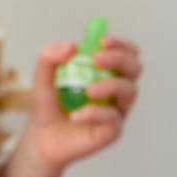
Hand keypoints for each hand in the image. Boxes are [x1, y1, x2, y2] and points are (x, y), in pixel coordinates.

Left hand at [24, 35, 141, 171]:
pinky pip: (113, 118)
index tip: (102, 41)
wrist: (42, 135)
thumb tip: (72, 45)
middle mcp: (116, 88)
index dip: (120, 44)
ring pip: (130, 91)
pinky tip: (75, 115)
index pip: (126, 52)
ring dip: (110, 85)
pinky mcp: (113, 130)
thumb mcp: (42, 75)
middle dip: (118, 58)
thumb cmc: (48, 103)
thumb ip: (49, 56)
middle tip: (95, 60)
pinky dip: (94, 113)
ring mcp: (117, 109)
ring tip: (87, 90)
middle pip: (135, 67)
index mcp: (104, 71)